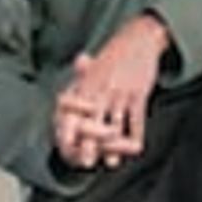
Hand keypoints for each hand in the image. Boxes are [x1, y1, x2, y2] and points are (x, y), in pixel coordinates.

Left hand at [54, 19, 167, 170]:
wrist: (138, 39)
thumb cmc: (114, 55)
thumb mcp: (92, 66)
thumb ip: (77, 83)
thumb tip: (62, 98)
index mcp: (88, 83)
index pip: (76, 111)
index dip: (71, 129)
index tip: (66, 145)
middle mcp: (103, 89)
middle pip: (94, 122)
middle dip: (90, 144)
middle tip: (86, 162)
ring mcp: (121, 92)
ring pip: (117, 124)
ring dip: (115, 146)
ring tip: (113, 163)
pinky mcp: (139, 93)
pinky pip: (137, 118)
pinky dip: (136, 133)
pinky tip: (136, 147)